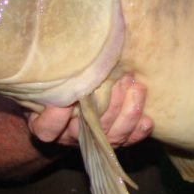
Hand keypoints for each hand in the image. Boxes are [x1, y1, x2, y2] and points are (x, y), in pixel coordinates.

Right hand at [27, 75, 152, 146]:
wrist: (70, 98)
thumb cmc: (54, 85)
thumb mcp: (45, 81)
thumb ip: (50, 76)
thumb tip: (57, 53)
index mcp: (47, 124)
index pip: (48, 129)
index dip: (55, 119)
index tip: (65, 102)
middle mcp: (71, 135)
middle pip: (89, 129)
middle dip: (107, 106)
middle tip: (118, 81)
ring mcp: (95, 139)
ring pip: (112, 136)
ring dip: (128, 113)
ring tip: (136, 88)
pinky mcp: (115, 138)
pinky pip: (128, 140)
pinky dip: (139, 131)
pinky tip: (147, 120)